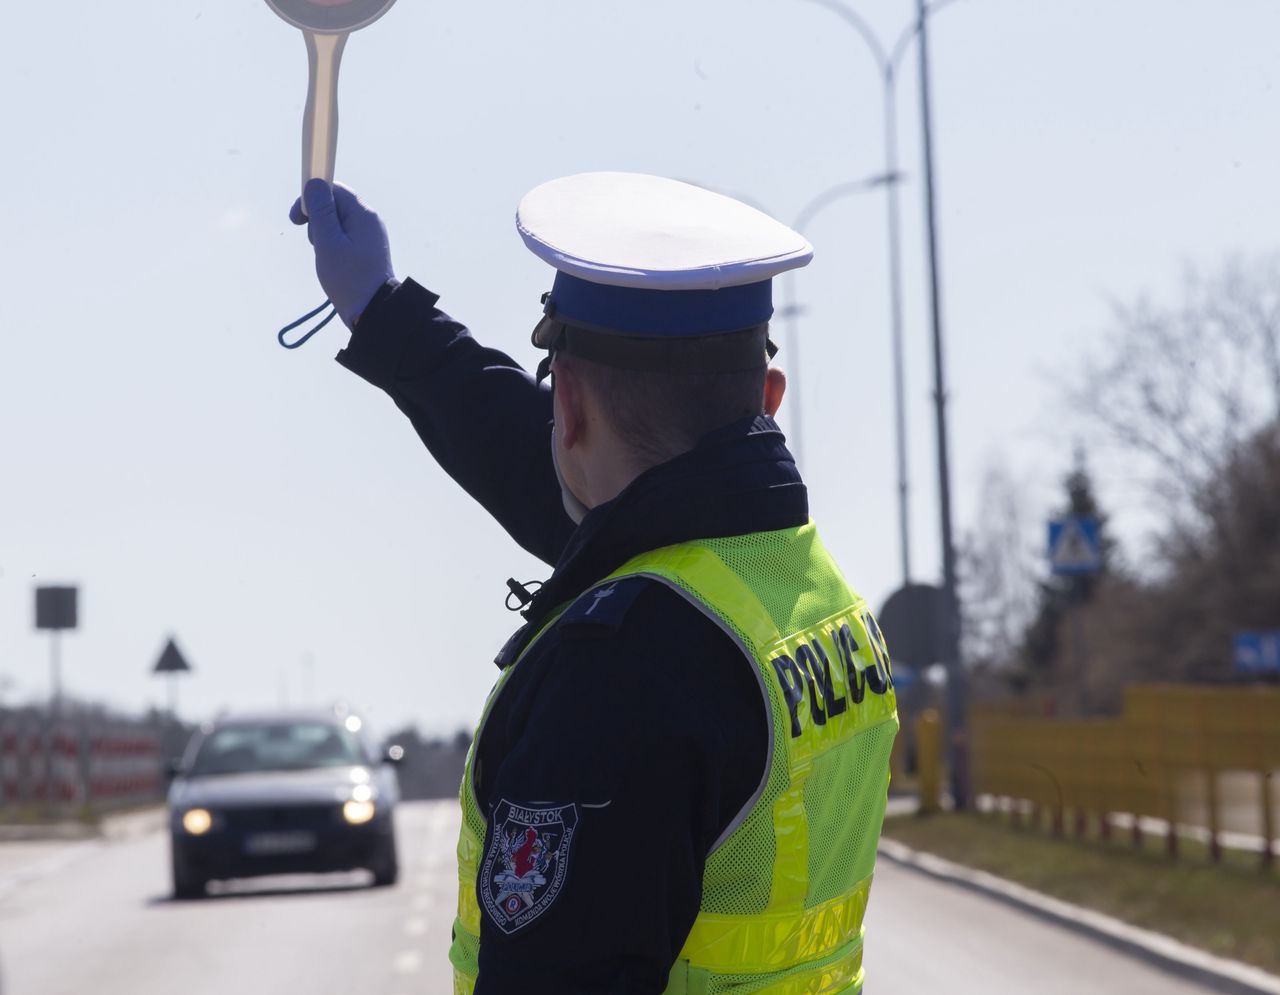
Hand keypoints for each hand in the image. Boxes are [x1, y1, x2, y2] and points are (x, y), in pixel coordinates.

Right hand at [290, 179, 394, 327]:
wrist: (373, 311)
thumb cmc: (349, 278)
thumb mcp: (328, 241)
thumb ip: (321, 210)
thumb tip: (315, 182)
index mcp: (363, 214)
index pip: (334, 189)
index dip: (312, 198)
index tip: (298, 218)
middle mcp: (370, 220)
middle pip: (335, 205)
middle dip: (317, 220)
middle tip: (316, 244)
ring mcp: (370, 235)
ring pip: (337, 222)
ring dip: (324, 235)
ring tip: (326, 256)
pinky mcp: (367, 249)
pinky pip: (344, 237)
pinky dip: (333, 245)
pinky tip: (332, 262)